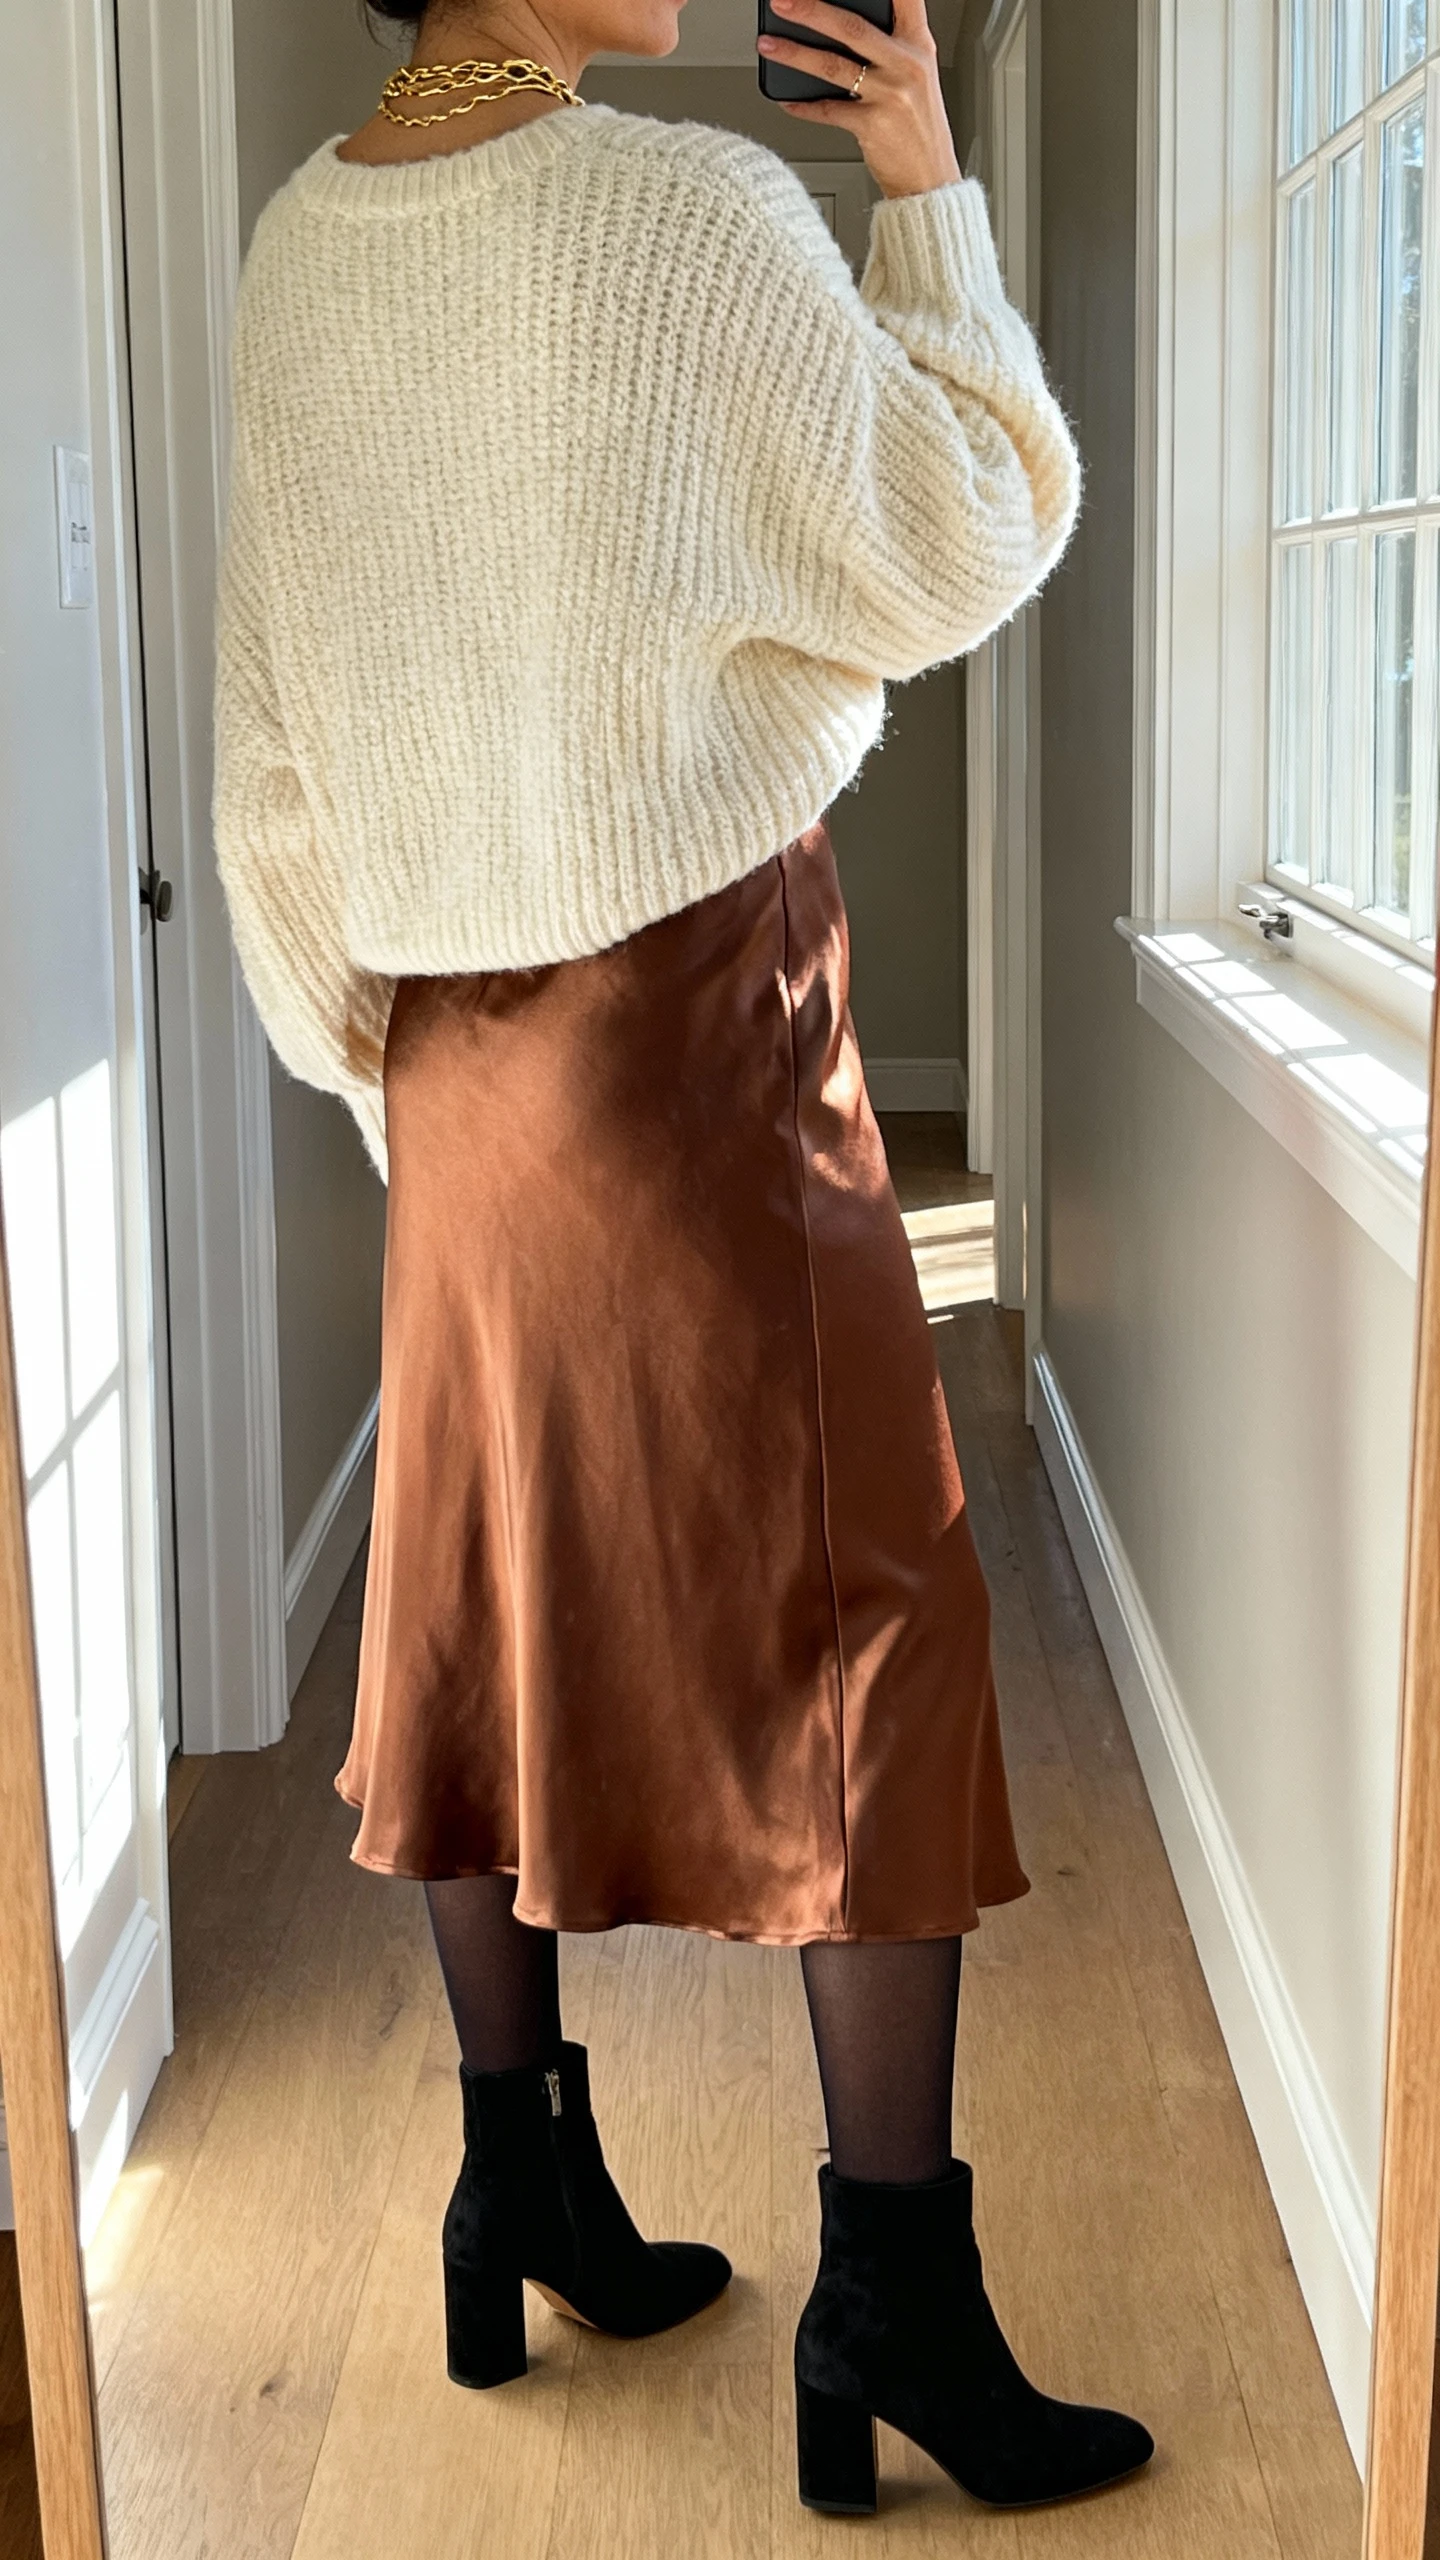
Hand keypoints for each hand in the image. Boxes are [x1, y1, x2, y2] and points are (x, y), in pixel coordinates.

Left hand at [757, 0, 960, 200]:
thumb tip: (839, 26)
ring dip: (794, 54)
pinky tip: (787, 101)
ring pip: (833, 66)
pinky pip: (828, 110)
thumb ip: (890, 46)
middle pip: (852, 27)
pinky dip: (804, 106)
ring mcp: (890, 95)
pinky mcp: (872, 126)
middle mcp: (906, 65)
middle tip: (782, 1)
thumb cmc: (919, 127)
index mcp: (919, 45)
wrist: (930, 179)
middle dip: (811, 10)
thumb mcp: (916, 76)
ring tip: (769, 44)